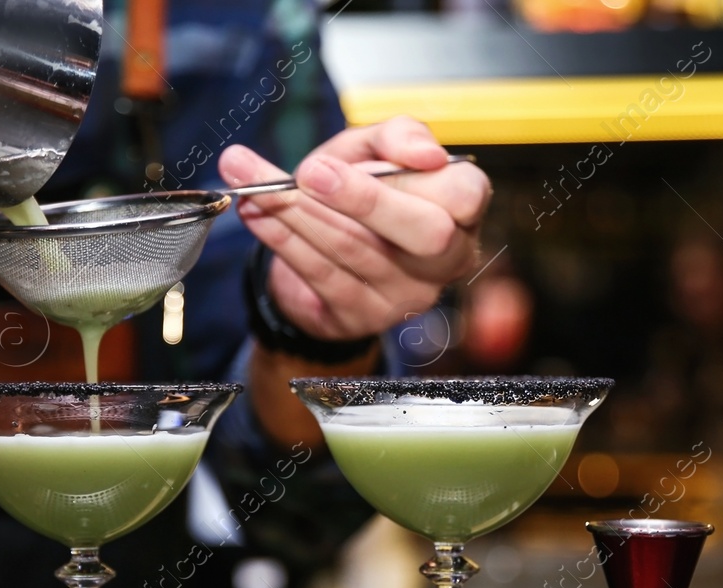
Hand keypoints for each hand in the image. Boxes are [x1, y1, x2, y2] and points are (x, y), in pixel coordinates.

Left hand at [218, 116, 488, 340]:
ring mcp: (406, 295)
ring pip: (356, 249)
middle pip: (423, 232)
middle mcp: (445, 259)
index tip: (380, 155)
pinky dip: (282, 238)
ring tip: (255, 183)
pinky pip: (322, 274)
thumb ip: (397, 135)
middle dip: (363, 199)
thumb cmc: (360, 192)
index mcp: (461, 210)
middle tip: (309, 173)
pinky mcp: (363, 317)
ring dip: (300, 213)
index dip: (424, 176)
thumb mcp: (374, 151)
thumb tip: (426, 151)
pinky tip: (256, 212)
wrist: (321, 251)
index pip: (467, 193)